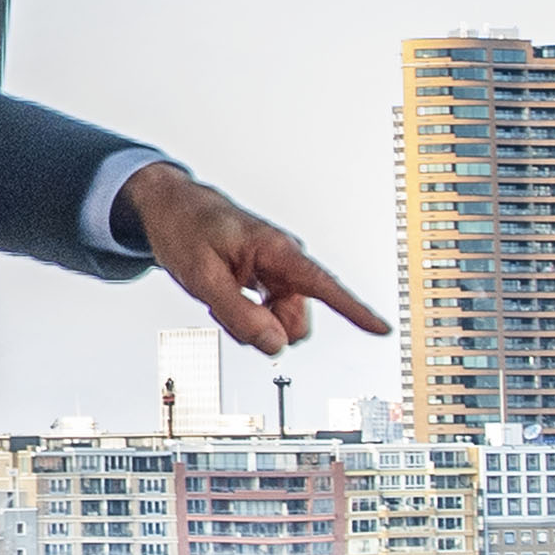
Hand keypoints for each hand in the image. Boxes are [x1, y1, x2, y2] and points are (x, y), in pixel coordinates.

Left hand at [117, 167, 391, 359]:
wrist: (170, 208)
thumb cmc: (186, 231)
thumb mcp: (203, 278)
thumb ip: (239, 315)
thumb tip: (276, 346)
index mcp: (278, 250)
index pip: (325, 286)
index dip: (356, 311)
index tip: (383, 329)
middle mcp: (285, 261)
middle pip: (296, 321)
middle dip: (265, 328)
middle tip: (225, 306)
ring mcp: (277, 272)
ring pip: (280, 323)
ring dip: (251, 322)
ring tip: (219, 295)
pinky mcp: (267, 280)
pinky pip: (268, 315)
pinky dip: (246, 316)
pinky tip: (224, 296)